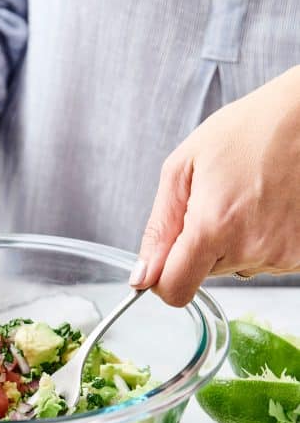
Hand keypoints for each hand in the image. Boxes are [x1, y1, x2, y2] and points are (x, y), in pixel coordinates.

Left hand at [130, 66, 299, 305]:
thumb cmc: (246, 132)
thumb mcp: (182, 169)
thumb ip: (158, 229)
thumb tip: (142, 276)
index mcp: (213, 226)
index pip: (175, 290)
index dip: (162, 280)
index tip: (164, 261)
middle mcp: (250, 248)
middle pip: (202, 275)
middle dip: (199, 247)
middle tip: (216, 203)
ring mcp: (280, 254)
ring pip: (233, 268)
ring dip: (230, 243)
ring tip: (246, 200)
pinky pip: (261, 261)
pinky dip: (257, 241)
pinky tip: (266, 208)